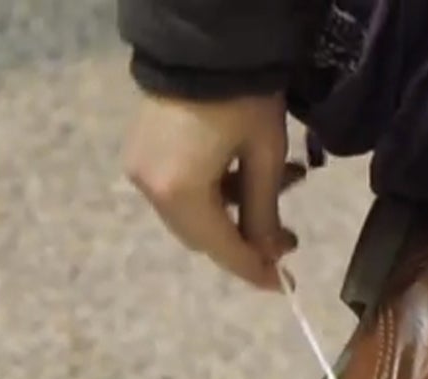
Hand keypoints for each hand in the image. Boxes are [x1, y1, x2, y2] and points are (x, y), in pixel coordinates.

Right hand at [123, 93, 299, 289]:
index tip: (284, 286)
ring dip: (233, 214)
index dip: (253, 269)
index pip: (220, 248)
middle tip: (287, 239)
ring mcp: (140, 168)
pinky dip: (213, 193)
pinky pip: (179, 190)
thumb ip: (264, 213)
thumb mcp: (265, 158)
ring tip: (279, 194)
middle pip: (201, 235)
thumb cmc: (244, 99)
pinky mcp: (141, 151)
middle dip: (244, 242)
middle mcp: (149, 188)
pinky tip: (244, 176)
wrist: (206, 43)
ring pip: (191, 214)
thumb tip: (269, 254)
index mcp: (179, 192)